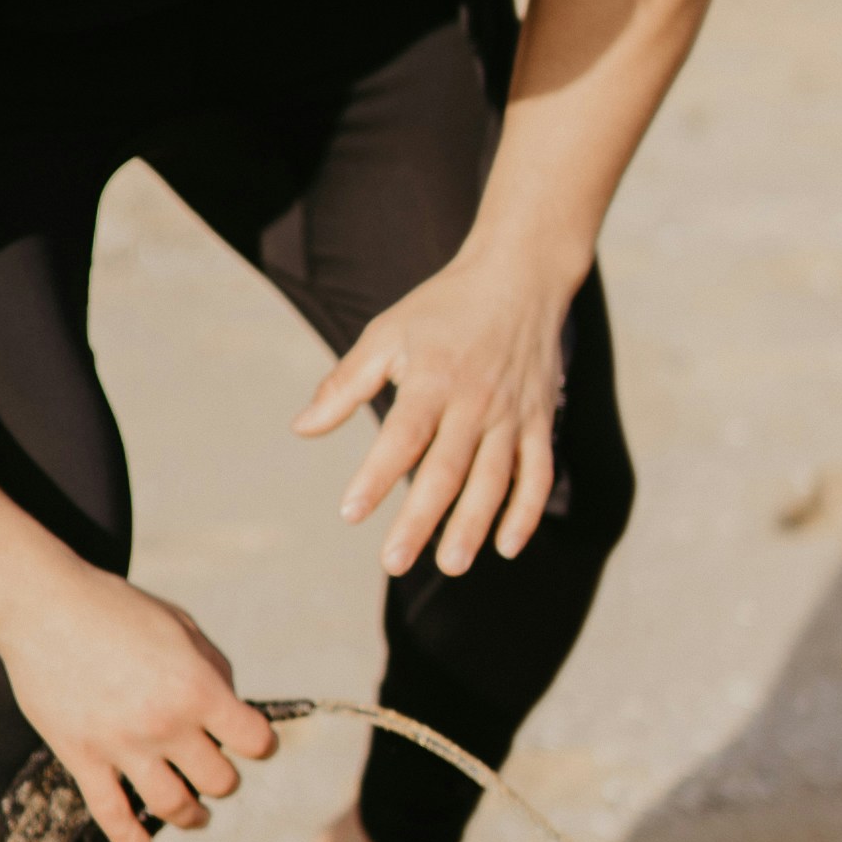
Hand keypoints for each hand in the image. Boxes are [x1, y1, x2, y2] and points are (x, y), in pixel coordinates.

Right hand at [0, 559, 276, 841]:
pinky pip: (112, 817)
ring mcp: (123, 747)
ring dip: (192, 815)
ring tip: (195, 813)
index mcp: (198, 688)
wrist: (42, 604)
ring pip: (175, 808)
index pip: (255, 741)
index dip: (259, 743)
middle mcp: (166, 724)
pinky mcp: (82, 759)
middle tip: (211, 767)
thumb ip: (213, 669)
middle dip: (222, 777)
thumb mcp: (181, 625)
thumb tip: (230, 707)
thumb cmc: (115, 607)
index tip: (251, 741)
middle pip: (219, 781)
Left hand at [293, 245, 575, 579]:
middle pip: (447, 469)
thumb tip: (302, 428)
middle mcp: (475, 400)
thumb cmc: (441, 309)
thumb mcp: (386, 334)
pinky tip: (506, 547)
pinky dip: (526, 511)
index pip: (403, 436)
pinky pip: (537, 473)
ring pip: (494, 479)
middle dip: (421, 519)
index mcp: (432, 378)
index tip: (350, 513)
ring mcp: (512, 414)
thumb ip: (345, 383)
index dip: (378, 476)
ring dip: (473, 525)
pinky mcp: (540, 420)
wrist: (519, 276)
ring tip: (450, 565)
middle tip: (393, 562)